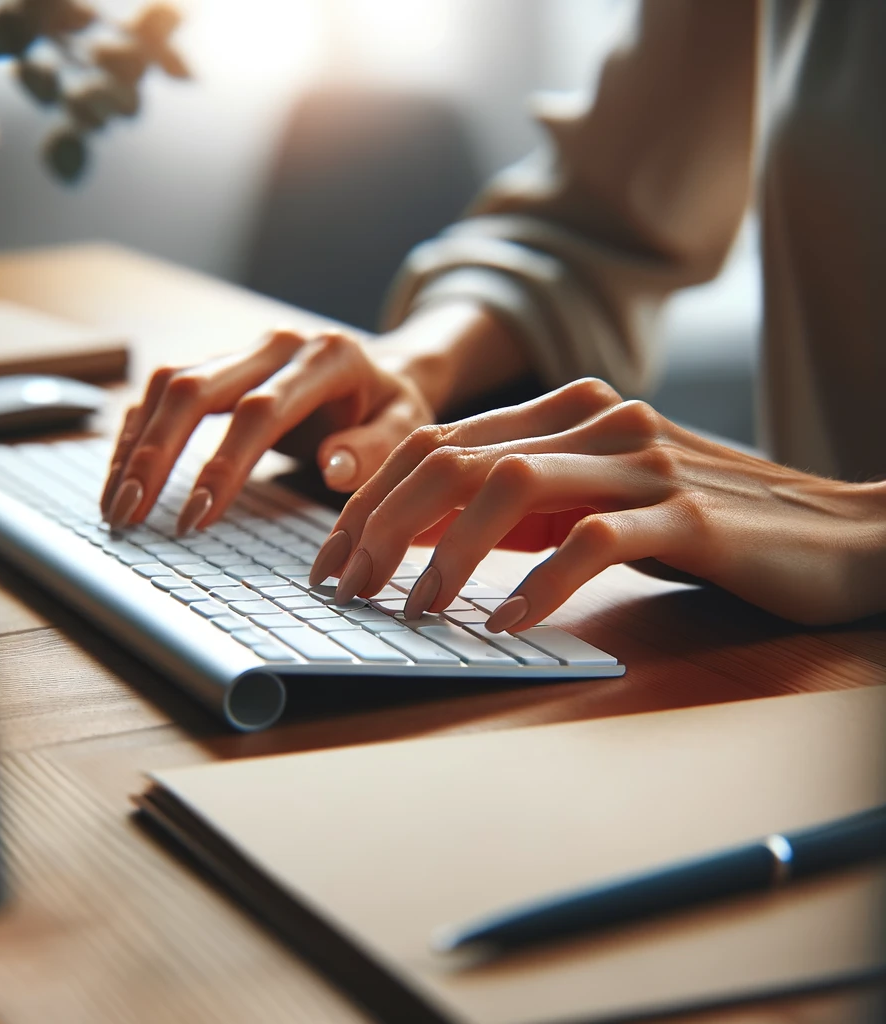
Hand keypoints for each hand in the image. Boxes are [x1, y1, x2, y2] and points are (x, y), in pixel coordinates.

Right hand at [100, 328, 435, 531]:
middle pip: (196, 389)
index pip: (259, 411)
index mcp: (327, 358)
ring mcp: (244, 349)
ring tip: (115, 506)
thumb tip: (331, 467)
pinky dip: (138, 434)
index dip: (222, 465)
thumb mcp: (406, 429)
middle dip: (155, 455)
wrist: (381, 372)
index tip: (194, 519)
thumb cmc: (392, 410)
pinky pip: (164, 392)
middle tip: (129, 515)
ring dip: (135, 445)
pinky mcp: (221, 364)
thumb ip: (375, 449)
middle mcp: (277, 344)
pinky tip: (121, 476)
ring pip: (168, 385)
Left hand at [312, 378, 885, 627]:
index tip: (332, 556)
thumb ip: (516, 507)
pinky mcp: (688, 514)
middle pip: (455, 456)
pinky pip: (590, 541)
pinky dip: (537, 585)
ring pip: (510, 487)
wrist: (836, 533)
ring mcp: (643, 462)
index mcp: (567, 411)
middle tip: (346, 587)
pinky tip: (504, 623)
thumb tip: (416, 535)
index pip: (438, 441)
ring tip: (412, 612)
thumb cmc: (699, 525)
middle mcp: (598, 421)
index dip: (371, 498)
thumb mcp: (590, 503)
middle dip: (382, 524)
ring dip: (445, 557)